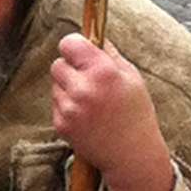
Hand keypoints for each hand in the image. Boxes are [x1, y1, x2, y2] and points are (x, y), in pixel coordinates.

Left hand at [51, 34, 174, 190]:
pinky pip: (56, 104)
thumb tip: (94, 36)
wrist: (131, 155)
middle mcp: (83, 89)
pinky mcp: (61, 124)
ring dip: (67, 88)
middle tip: (86, 78)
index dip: (73, 46)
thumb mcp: (132, 78)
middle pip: (57, 64)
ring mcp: (69, 108)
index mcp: (103, 72)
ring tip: (90, 101)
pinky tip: (85, 116)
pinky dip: (66, 106)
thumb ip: (109, 55)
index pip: (69, 43)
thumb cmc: (135, 113)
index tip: (79, 50)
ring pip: (55, 84)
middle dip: (69, 68)